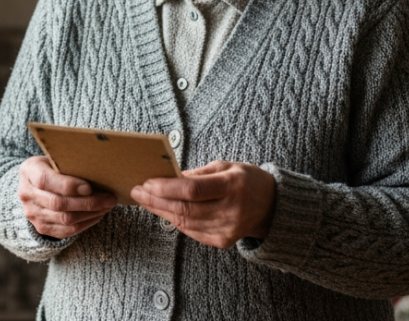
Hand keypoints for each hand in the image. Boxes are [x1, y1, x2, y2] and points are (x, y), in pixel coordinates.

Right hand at [19, 156, 116, 238]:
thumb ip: (69, 164)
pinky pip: (66, 231)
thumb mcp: (54, 158)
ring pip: (65, 219)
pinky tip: (98, 215)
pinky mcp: (42, 228)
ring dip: (90, 214)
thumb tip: (97, 171)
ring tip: (107, 206)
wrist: (34, 185)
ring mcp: (32, 213)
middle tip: (109, 198)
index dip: (68, 185)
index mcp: (29, 171)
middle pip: (58, 203)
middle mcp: (26, 194)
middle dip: (88, 202)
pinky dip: (86, 223)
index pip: (45, 180)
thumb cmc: (51, 167)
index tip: (89, 187)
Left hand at [131, 160, 275, 248]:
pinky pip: (191, 231)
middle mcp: (231, 210)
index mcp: (232, 186)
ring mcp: (227, 229)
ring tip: (144, 200)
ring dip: (160, 211)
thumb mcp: (225, 166)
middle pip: (184, 209)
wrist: (271, 206)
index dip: (166, 187)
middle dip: (155, 200)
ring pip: (184, 223)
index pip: (192, 190)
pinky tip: (162, 211)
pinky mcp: (222, 241)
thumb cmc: (246, 180)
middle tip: (137, 191)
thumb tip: (165, 177)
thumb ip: (197, 174)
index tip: (146, 182)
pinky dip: (175, 221)